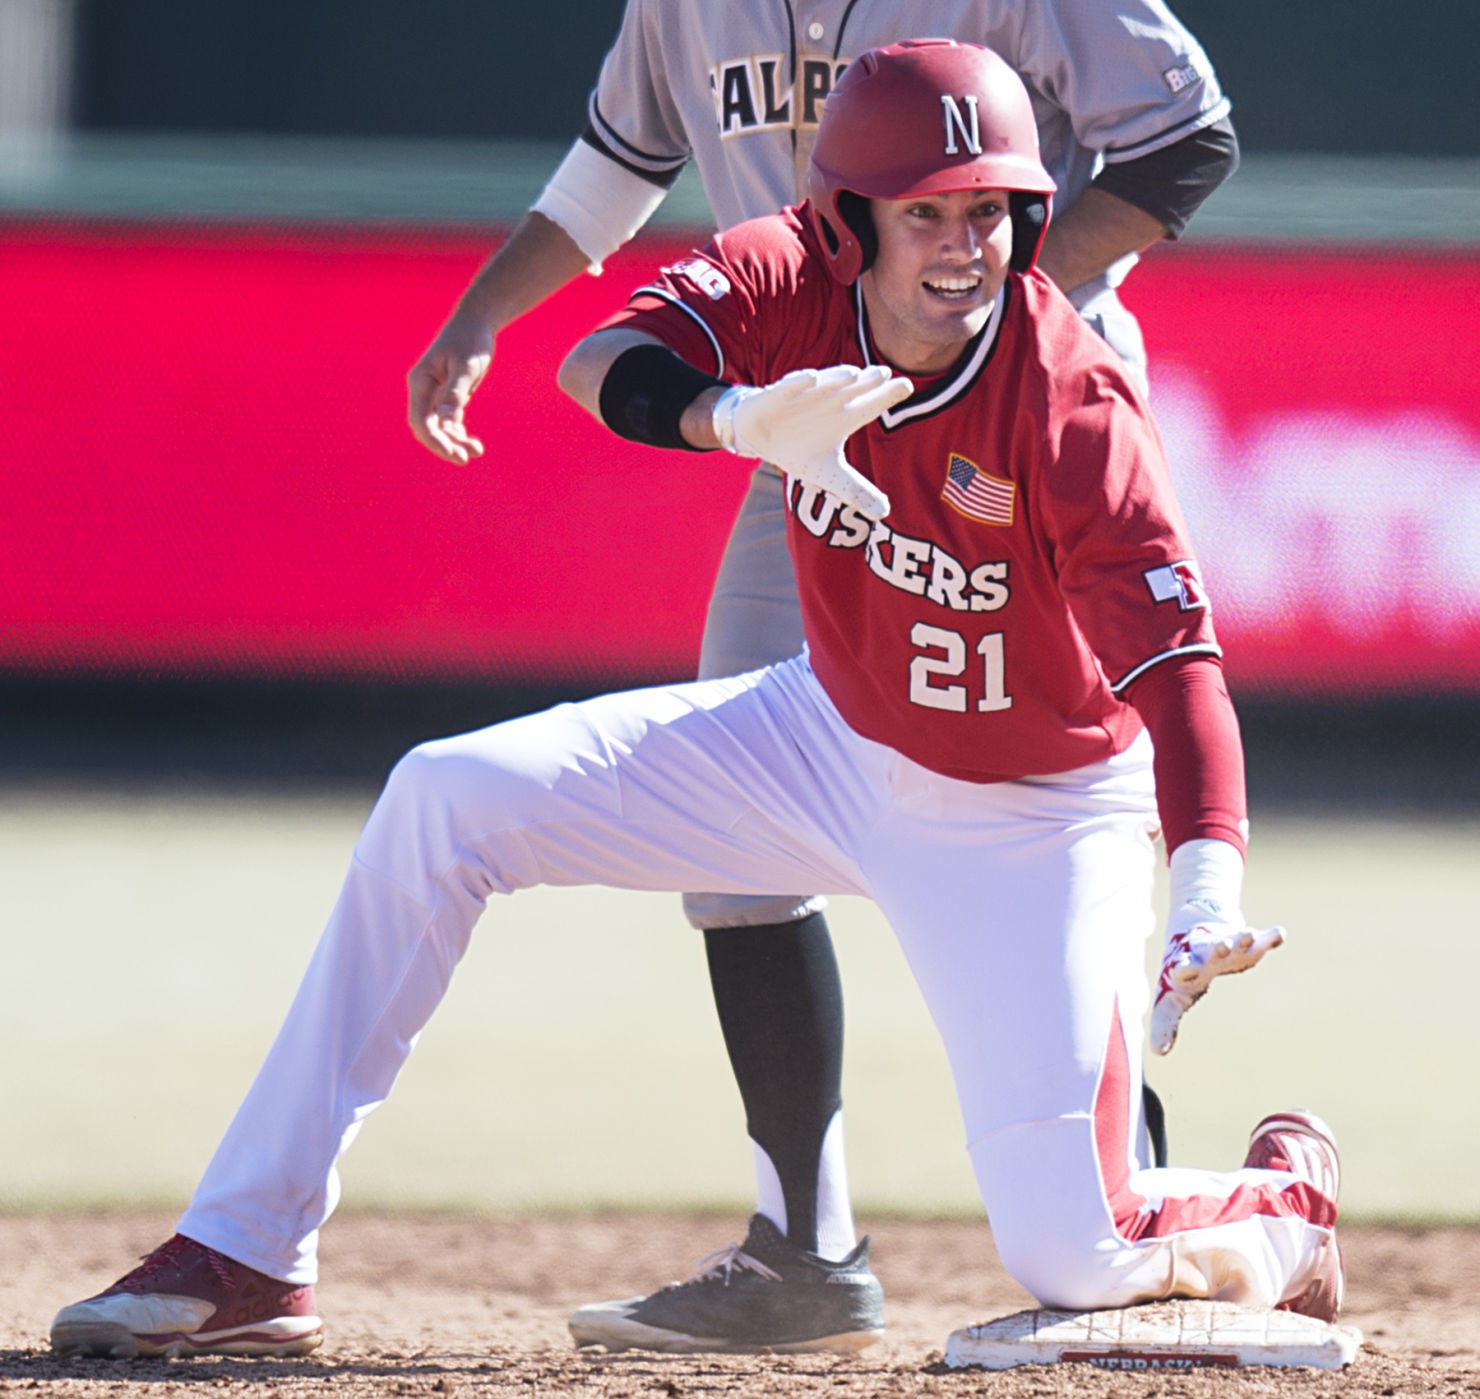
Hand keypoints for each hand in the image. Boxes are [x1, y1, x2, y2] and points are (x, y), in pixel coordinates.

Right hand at [407, 315, 493, 463]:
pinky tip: (476, 446)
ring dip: (455, 442)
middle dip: (443, 445)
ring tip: (477, 452)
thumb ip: (455, 392)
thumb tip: (445, 419)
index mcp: (421, 381)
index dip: (433, 439)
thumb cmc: (470, 340)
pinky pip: (450, 421)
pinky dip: (461, 434)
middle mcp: (424, 390)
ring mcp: (435, 394)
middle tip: (464, 459)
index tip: (451, 452)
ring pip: (440, 427)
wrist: (477, 323)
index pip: (420, 418)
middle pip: (427, 427)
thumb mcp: (466, 366)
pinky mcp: (449, 396)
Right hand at [712, 364, 912, 518]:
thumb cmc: (802, 449)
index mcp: (844, 418)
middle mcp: (827, 402)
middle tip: (883, 374)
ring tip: (853, 374)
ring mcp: (803, 396)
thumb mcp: (829, 474)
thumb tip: (885, 512)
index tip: (906, 385)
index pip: (870, 406)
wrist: (761, 437)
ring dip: (836, 378)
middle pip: (851, 390)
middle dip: (867, 382)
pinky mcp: (775, 395)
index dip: (887, 396)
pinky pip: (788, 387)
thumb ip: (856, 489)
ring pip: (823, 384)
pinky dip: (798, 383)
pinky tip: (811, 378)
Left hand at [1149, 906, 1284, 1055]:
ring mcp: (1227, 943)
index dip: (1184, 969)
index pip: (1183, 968)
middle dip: (1218, 947)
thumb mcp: (1171, 998)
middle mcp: (1206, 953)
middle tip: (1224, 944)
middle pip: (1211, 949)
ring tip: (1248, 934)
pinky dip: (1270, 937)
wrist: (1192, 930)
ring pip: (1235, 939)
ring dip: (1241, 939)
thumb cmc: (1182, 972)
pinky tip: (1279, 934)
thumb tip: (1156, 1053)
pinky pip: (1260, 938)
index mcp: (1185, 967)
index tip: (1184, 969)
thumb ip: (1164, 1024)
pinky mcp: (1245, 939)